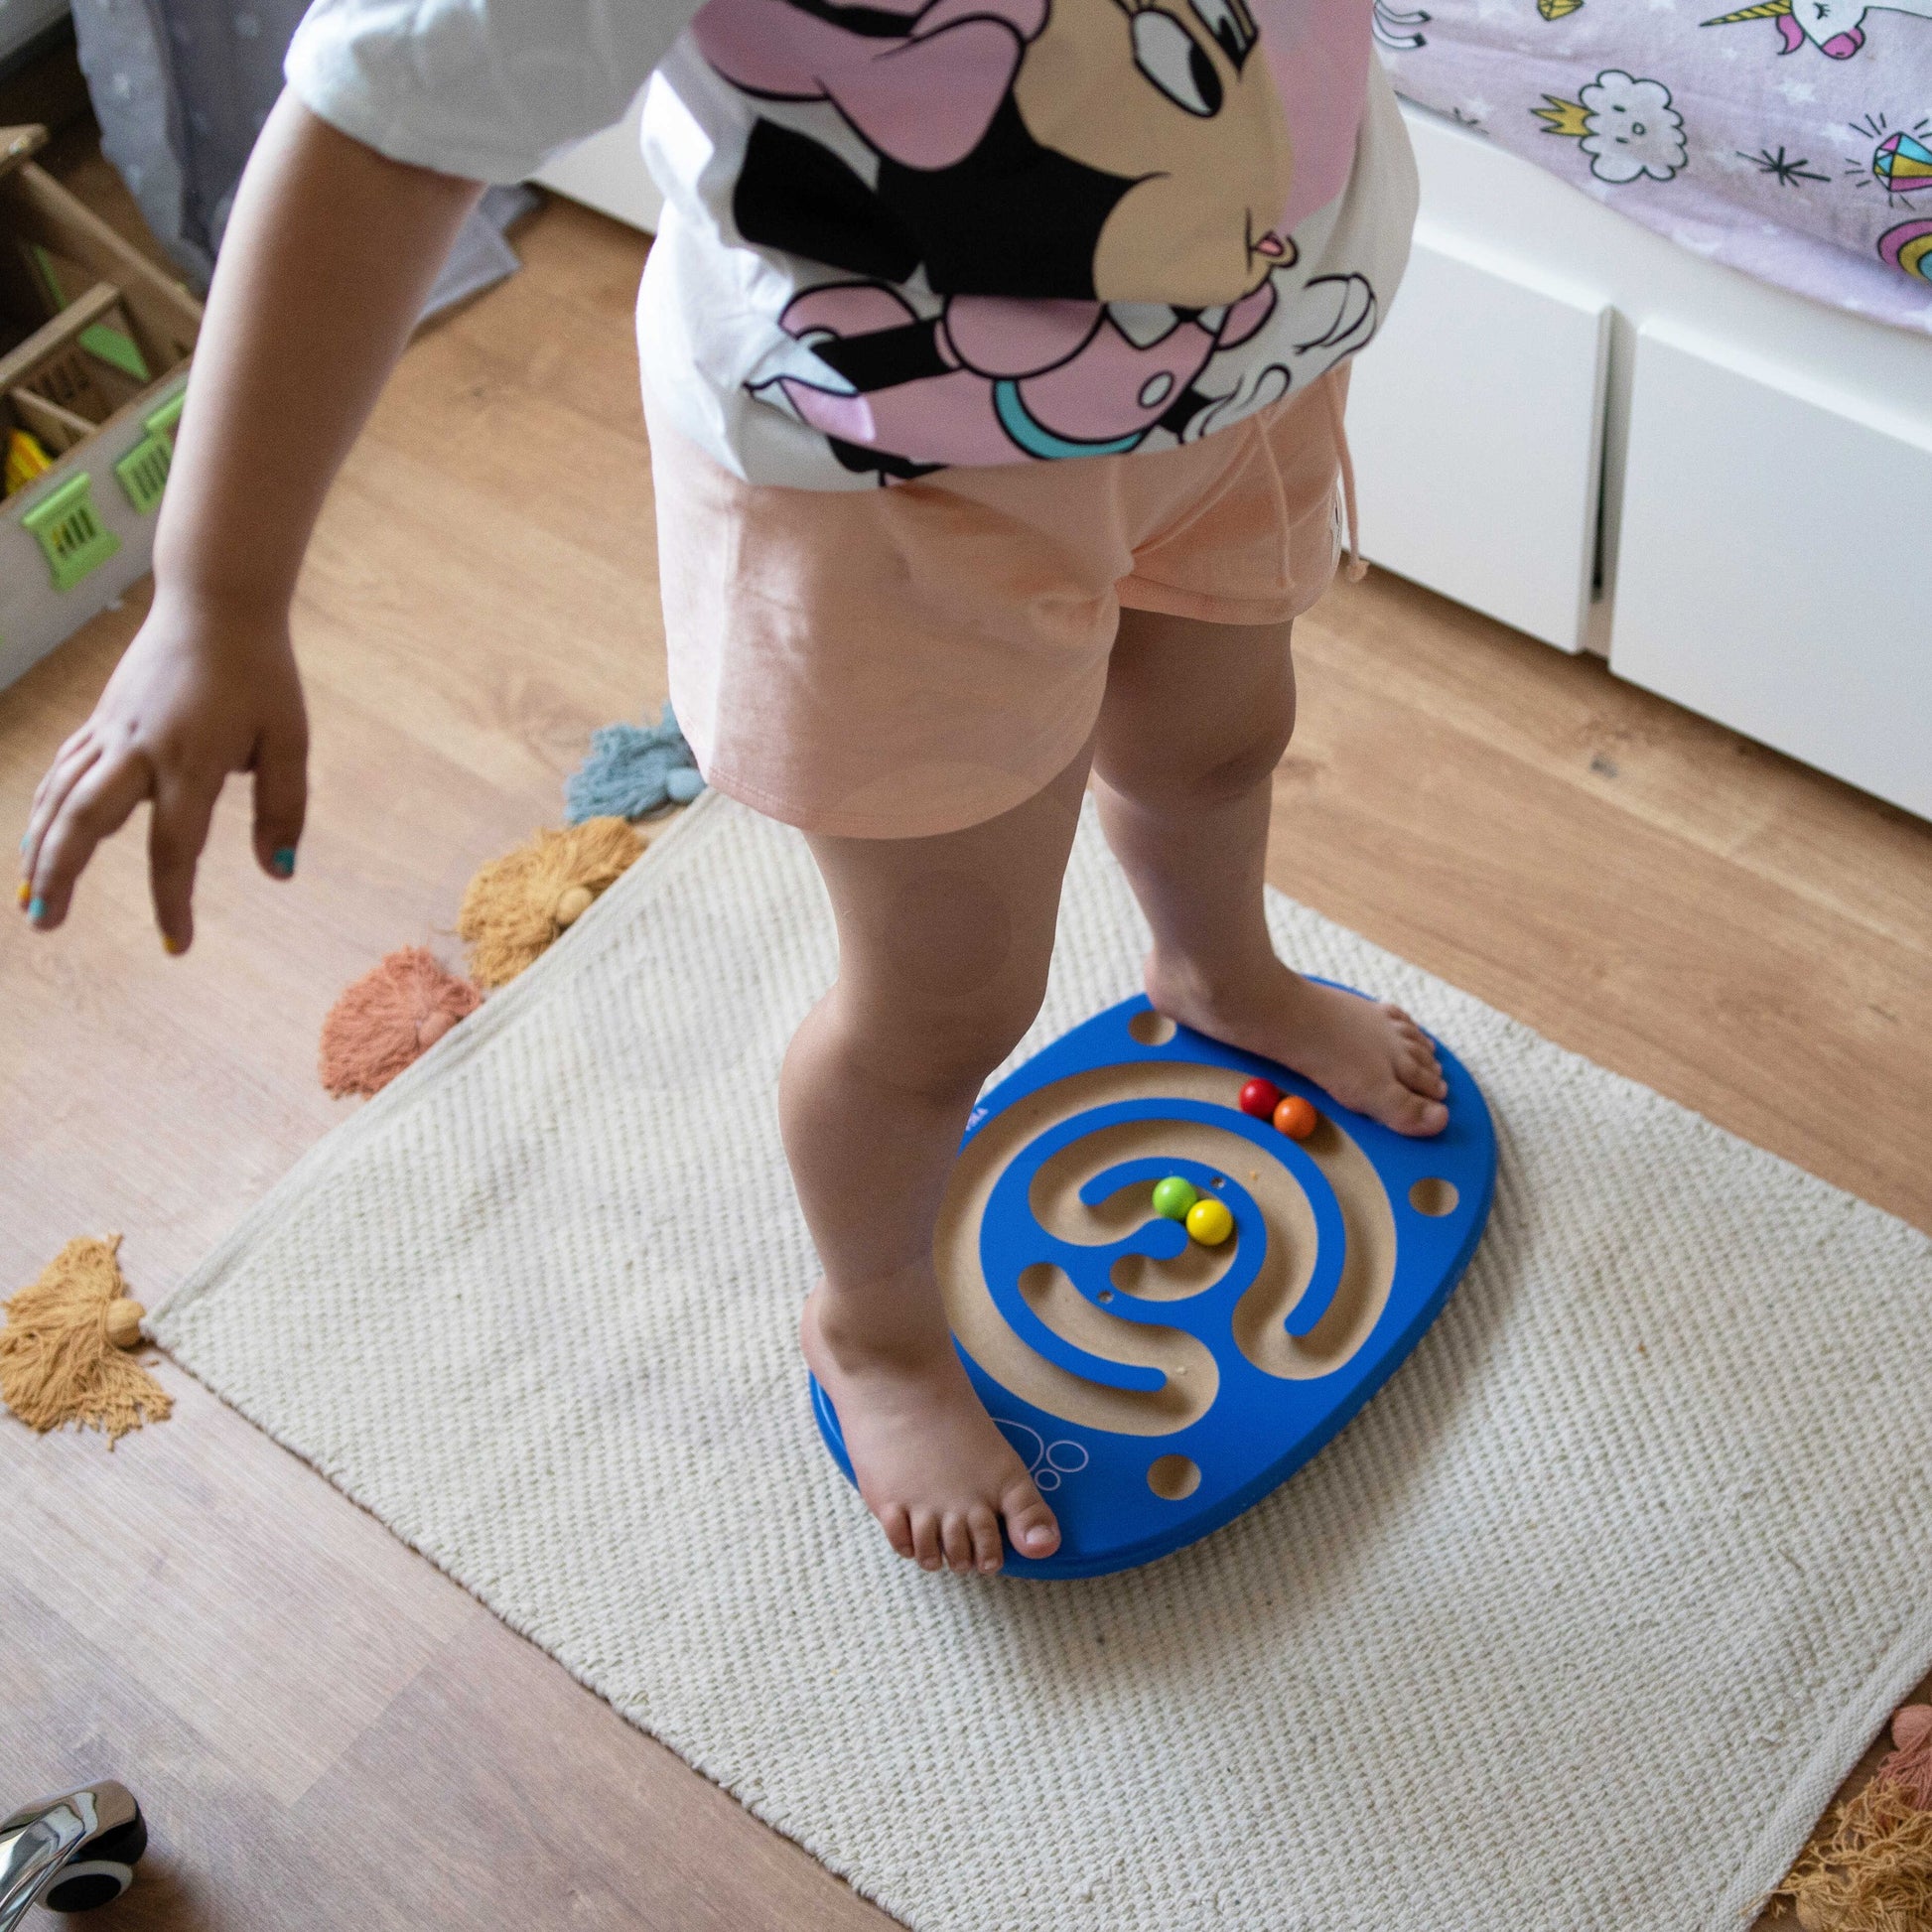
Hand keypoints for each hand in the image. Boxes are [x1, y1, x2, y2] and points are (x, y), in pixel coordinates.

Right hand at [18, 588, 307, 951]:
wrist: (216, 602)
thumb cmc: (262, 675)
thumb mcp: (289, 740)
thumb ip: (284, 807)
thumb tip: (279, 871)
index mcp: (192, 761)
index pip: (174, 847)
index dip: (172, 901)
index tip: (177, 945)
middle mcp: (140, 750)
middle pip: (85, 822)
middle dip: (61, 875)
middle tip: (45, 926)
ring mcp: (113, 732)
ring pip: (61, 796)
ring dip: (40, 848)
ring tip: (30, 898)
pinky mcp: (103, 719)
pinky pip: (64, 770)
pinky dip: (45, 808)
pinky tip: (37, 838)